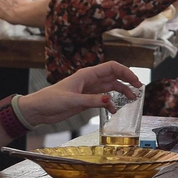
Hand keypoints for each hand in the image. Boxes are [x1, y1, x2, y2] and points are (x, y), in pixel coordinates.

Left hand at [15, 61, 143, 126]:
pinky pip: (103, 98)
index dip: (125, 72)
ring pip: (110, 87)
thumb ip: (91, 101)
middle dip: (127, 81)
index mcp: (87, 75)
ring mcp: (88, 90)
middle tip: (138, 90)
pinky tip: (114, 110)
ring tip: (132, 100)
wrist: (39, 109)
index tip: (136, 81)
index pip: (111, 68)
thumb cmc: (50, 100)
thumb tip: (108, 101)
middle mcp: (90, 80)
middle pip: (113, 76)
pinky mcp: (86, 100)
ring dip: (121, 92)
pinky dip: (110, 103)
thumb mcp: (72, 101)